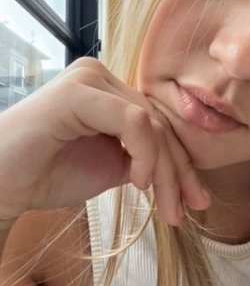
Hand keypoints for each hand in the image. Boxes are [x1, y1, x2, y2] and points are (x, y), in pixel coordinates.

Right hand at [0, 57, 209, 224]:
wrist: (0, 186)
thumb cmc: (46, 175)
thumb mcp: (109, 166)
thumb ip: (140, 156)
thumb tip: (179, 167)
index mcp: (107, 90)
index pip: (157, 122)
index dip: (180, 162)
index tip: (194, 200)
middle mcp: (100, 77)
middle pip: (158, 122)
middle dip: (179, 170)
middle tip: (190, 208)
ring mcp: (89, 79)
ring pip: (151, 123)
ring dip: (165, 169)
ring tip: (167, 207)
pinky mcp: (79, 90)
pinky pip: (132, 119)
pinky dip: (144, 152)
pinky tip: (138, 182)